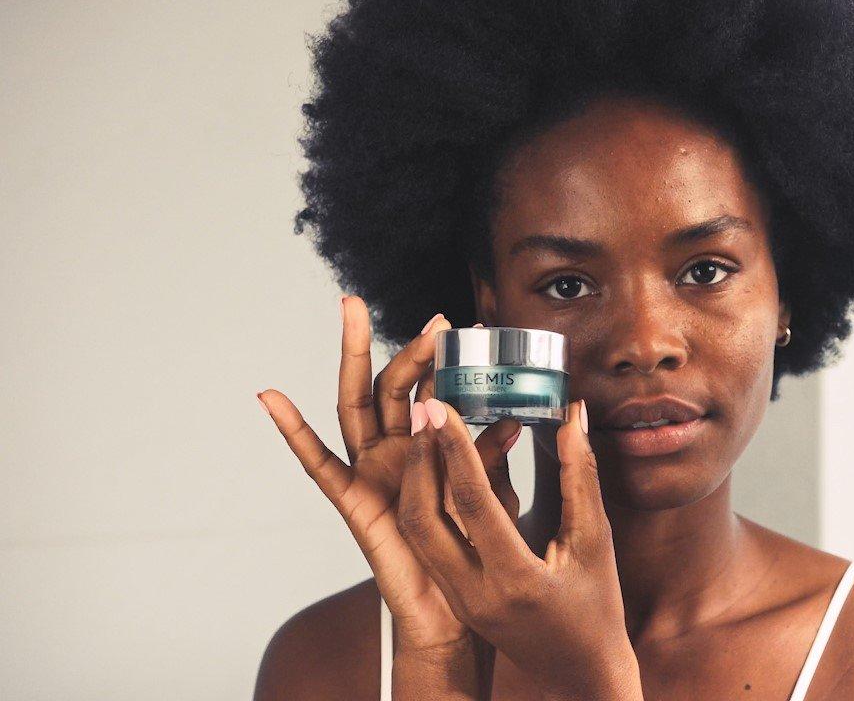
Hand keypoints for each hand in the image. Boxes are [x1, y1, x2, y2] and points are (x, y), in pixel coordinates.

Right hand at [258, 295, 522, 697]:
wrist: (454, 610)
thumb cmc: (471, 549)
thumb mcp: (489, 494)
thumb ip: (488, 456)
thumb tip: (511, 420)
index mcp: (423, 446)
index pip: (427, 388)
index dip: (440, 357)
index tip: (460, 323)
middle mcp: (392, 451)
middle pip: (390, 385)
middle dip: (403, 346)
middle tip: (428, 316)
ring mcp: (368, 471)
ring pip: (357, 405)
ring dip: (354, 358)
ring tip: (352, 313)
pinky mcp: (353, 501)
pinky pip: (318, 464)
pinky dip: (293, 431)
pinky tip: (270, 397)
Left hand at [399, 396, 642, 700]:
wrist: (581, 672)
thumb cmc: (596, 610)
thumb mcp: (596, 541)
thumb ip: (581, 477)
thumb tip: (573, 418)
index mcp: (515, 580)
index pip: (472, 503)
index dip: (455, 449)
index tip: (442, 407)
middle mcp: (475, 594)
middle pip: (423, 518)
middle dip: (421, 459)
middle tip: (426, 411)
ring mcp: (458, 601)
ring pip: (416, 532)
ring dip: (418, 479)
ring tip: (429, 433)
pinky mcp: (453, 600)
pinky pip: (428, 545)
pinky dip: (428, 503)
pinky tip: (441, 470)